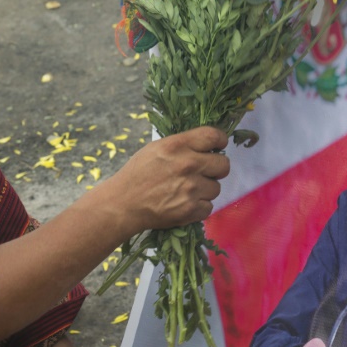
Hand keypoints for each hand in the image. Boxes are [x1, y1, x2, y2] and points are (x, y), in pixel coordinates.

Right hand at [108, 126, 229, 236]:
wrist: (123, 204)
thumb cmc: (138, 174)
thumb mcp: (156, 149)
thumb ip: (183, 145)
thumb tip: (207, 146)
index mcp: (177, 146)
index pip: (213, 136)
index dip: (220, 141)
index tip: (218, 146)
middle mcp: (187, 165)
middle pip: (223, 165)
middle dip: (216, 168)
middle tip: (204, 172)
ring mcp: (191, 189)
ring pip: (216, 188)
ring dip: (205, 190)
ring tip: (187, 190)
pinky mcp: (191, 210)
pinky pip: (209, 207)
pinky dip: (199, 207)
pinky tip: (184, 203)